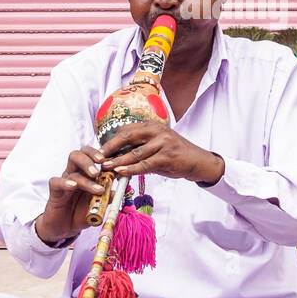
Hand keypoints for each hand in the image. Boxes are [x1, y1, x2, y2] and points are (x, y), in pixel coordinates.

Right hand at [34, 145, 109, 243]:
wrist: (65, 229)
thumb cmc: (81, 214)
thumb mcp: (98, 207)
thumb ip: (107, 198)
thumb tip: (118, 192)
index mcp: (86, 174)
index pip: (91, 156)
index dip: (100, 154)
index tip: (111, 161)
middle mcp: (75, 174)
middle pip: (78, 155)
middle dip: (90, 158)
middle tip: (100, 168)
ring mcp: (64, 182)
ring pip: (72, 169)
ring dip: (85, 178)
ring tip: (97, 188)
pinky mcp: (54, 191)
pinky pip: (56, 182)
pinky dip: (65, 183)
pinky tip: (73, 187)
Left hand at [100, 121, 223, 185]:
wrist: (198, 161)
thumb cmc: (175, 154)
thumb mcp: (158, 146)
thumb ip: (141, 148)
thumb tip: (118, 157)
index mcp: (152, 126)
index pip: (126, 130)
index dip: (111, 140)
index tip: (100, 150)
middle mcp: (157, 131)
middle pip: (127, 137)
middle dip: (110, 148)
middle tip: (98, 158)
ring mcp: (163, 142)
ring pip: (135, 153)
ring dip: (118, 161)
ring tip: (106, 167)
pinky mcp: (167, 156)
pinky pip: (145, 164)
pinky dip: (131, 169)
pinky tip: (122, 172)